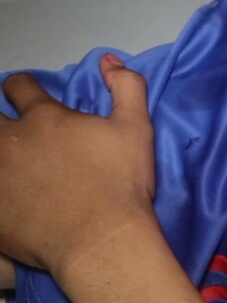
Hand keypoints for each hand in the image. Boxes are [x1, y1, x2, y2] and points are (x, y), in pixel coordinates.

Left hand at [0, 54, 155, 277]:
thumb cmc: (121, 183)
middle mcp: (11, 142)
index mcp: (45, 118)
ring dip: (0, 153)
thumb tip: (109, 60)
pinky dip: (0, 191)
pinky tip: (12, 196)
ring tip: (12, 164)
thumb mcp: (137, 128)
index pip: (20, 87)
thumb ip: (127, 87)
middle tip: (13, 133)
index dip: (22, 87)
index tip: (25, 94)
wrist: (100, 241)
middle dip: (0, 120)